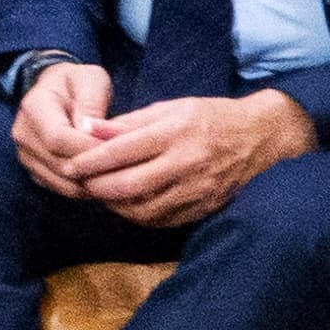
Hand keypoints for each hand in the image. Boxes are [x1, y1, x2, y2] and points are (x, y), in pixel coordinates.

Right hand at [10, 60, 112, 198]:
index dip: (89, 148)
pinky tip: (107, 181)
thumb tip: (90, 131)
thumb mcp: (91, 78)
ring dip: (93, 184)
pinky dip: (86, 190)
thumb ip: (91, 102)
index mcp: (33, 107)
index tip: (120, 149)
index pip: (58, 138)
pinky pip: (62, 189)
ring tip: (122, 177)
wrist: (56, 92)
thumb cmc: (77, 82)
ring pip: (62, 183)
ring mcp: (26, 157)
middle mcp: (23, 135)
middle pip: (60, 165)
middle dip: (96, 169)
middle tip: (129, 168)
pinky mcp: (36, 172)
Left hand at [60, 87, 315, 228]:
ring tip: (99, 195)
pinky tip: (126, 206)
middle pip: (128, 185)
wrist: (260, 137)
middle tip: (79, 185)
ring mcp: (196, 189)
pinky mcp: (203, 207)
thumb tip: (88, 129)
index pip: (121, 151)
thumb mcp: (171, 108)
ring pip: (142, 209)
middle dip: (96, 188)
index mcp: (175, 131)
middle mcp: (186, 162)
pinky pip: (161, 220)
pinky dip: (137, 216)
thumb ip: (129, 123)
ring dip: (114, 206)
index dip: (90, 161)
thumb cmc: (210, 117)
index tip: (69, 166)